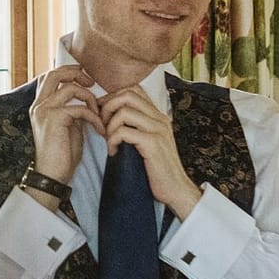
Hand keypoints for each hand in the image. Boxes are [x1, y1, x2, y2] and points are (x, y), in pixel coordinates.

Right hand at [27, 65, 104, 189]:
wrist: (53, 175)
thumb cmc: (62, 155)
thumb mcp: (70, 127)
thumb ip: (74, 111)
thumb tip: (88, 101)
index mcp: (41, 106)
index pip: (50, 77)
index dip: (69, 72)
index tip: (86, 80)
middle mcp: (39, 105)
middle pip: (54, 73)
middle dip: (76, 73)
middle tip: (92, 82)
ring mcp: (44, 110)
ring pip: (69, 88)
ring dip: (90, 98)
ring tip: (99, 114)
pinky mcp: (53, 118)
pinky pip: (80, 108)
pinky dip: (94, 117)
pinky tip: (100, 130)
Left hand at [99, 86, 200, 218]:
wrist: (176, 189)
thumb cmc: (157, 168)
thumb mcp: (148, 142)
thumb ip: (136, 127)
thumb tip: (110, 116)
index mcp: (158, 116)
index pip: (133, 89)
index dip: (113, 97)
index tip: (103, 115)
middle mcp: (159, 118)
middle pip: (127, 94)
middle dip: (107, 107)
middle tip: (102, 126)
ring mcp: (158, 130)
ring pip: (124, 111)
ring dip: (109, 126)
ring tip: (109, 141)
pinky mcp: (153, 144)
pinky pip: (124, 132)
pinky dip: (113, 140)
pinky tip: (114, 152)